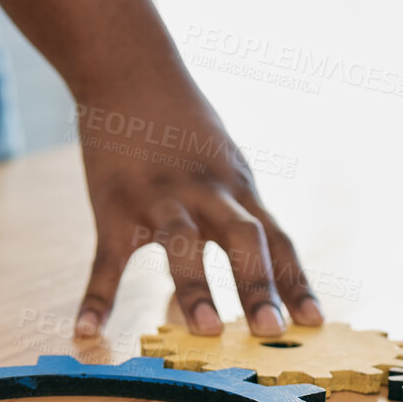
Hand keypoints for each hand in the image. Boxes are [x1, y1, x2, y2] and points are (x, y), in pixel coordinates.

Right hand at [71, 97, 320, 338]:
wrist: (129, 70)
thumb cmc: (182, 128)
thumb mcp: (224, 163)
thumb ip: (237, 211)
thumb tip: (260, 269)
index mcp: (237, 189)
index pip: (276, 239)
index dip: (295, 282)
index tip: (315, 323)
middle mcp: (206, 193)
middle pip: (241, 239)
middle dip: (257, 285)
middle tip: (270, 331)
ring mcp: (158, 197)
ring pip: (182, 243)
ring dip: (195, 287)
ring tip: (206, 331)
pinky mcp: (113, 205)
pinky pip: (107, 258)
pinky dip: (98, 297)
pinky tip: (88, 330)